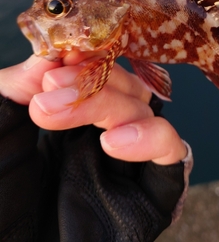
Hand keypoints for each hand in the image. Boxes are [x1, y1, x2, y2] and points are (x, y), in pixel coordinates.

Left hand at [0, 53, 186, 164]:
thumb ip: (18, 84)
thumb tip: (52, 52)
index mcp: (69, 114)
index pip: (98, 65)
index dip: (85, 54)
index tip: (57, 56)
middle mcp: (102, 132)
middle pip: (122, 82)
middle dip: (89, 80)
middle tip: (48, 91)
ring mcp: (127, 160)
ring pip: (147, 108)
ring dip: (110, 102)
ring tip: (55, 113)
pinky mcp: (149, 193)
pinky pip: (172, 153)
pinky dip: (151, 136)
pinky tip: (113, 141)